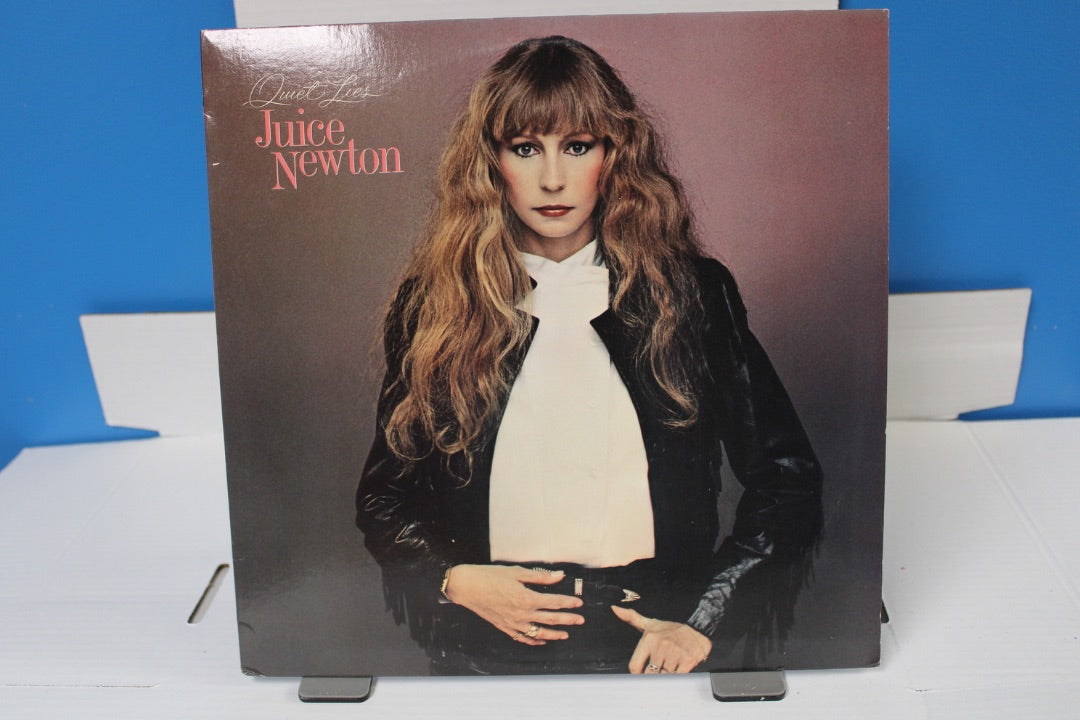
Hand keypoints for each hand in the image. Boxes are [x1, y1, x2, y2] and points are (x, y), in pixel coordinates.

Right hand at [443, 565, 584, 644]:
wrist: (467, 587)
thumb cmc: (489, 577)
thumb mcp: (517, 572)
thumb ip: (540, 576)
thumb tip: (559, 575)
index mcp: (526, 598)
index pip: (554, 602)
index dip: (569, 603)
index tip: (578, 603)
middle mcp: (522, 614)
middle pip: (551, 619)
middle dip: (568, 620)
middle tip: (579, 620)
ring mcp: (514, 623)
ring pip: (540, 633)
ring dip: (555, 634)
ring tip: (566, 634)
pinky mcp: (505, 628)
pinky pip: (524, 638)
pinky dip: (535, 641)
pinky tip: (542, 641)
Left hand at [610, 605, 711, 672]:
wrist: (698, 626)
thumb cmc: (672, 628)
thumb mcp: (651, 623)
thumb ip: (631, 618)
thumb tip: (614, 609)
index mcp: (649, 639)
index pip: (635, 666)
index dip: (636, 674)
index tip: (640, 674)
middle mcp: (661, 646)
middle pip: (649, 674)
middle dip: (651, 677)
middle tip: (655, 675)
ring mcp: (675, 654)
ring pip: (663, 678)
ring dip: (664, 679)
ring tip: (666, 673)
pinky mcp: (688, 661)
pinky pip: (678, 678)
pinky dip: (676, 679)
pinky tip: (676, 674)